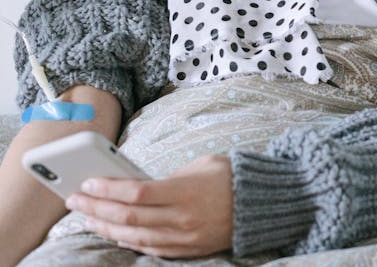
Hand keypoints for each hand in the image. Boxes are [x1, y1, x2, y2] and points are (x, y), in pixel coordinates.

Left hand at [65, 154, 232, 257]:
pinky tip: (114, 233)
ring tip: (88, 217)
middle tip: (75, 200)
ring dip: (106, 227)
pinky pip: (151, 248)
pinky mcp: (189, 250)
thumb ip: (170, 176)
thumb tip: (139, 185)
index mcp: (186, 191)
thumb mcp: (202, 165)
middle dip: (96, 208)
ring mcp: (185, 237)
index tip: (87, 183)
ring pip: (135, 236)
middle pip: (128, 216)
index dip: (107, 189)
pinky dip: (129, 241)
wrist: (263, 204)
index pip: (136, 192)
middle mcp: (183, 217)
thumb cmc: (232, 177)